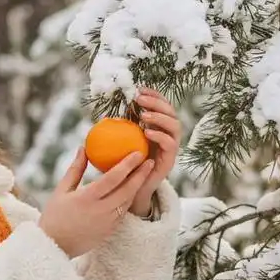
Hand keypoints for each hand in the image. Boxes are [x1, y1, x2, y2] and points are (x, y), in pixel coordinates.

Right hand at [39, 148, 155, 258]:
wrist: (55, 246)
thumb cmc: (54, 215)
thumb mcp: (61, 190)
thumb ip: (75, 169)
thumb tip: (84, 148)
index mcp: (87, 198)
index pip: (113, 178)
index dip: (127, 164)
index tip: (137, 153)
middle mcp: (100, 211)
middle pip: (127, 190)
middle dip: (141, 174)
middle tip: (149, 160)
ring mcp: (107, 222)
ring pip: (128, 201)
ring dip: (138, 187)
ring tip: (144, 173)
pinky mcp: (110, 230)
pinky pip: (123, 212)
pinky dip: (129, 199)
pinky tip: (132, 189)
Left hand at [129, 88, 181, 216]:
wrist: (132, 191)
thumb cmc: (123, 165)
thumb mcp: (120, 144)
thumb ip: (119, 130)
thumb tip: (104, 115)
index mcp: (158, 128)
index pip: (161, 105)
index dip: (153, 95)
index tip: (138, 89)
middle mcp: (168, 135)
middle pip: (171, 112)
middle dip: (158, 101)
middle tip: (140, 98)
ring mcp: (171, 148)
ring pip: (175, 126)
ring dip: (160, 117)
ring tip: (144, 115)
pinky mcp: (171, 160)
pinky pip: (170, 144)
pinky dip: (159, 135)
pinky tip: (146, 132)